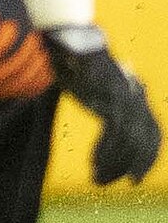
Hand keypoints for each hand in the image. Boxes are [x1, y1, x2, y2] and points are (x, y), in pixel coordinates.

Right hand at [43, 25, 161, 185]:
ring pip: (128, 140)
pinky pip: (113, 132)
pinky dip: (105, 151)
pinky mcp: (109, 97)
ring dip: (115, 163)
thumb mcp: (97, 83)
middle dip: (137, 164)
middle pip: (145, 139)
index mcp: (135, 95)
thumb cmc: (79, 62)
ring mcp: (123, 96)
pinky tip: (94, 163)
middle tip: (126, 182)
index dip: (148, 156)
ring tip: (98, 178)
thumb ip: (109, 97)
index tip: (136, 176)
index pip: (153, 132)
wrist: (70, 40)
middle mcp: (134, 97)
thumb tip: (124, 101)